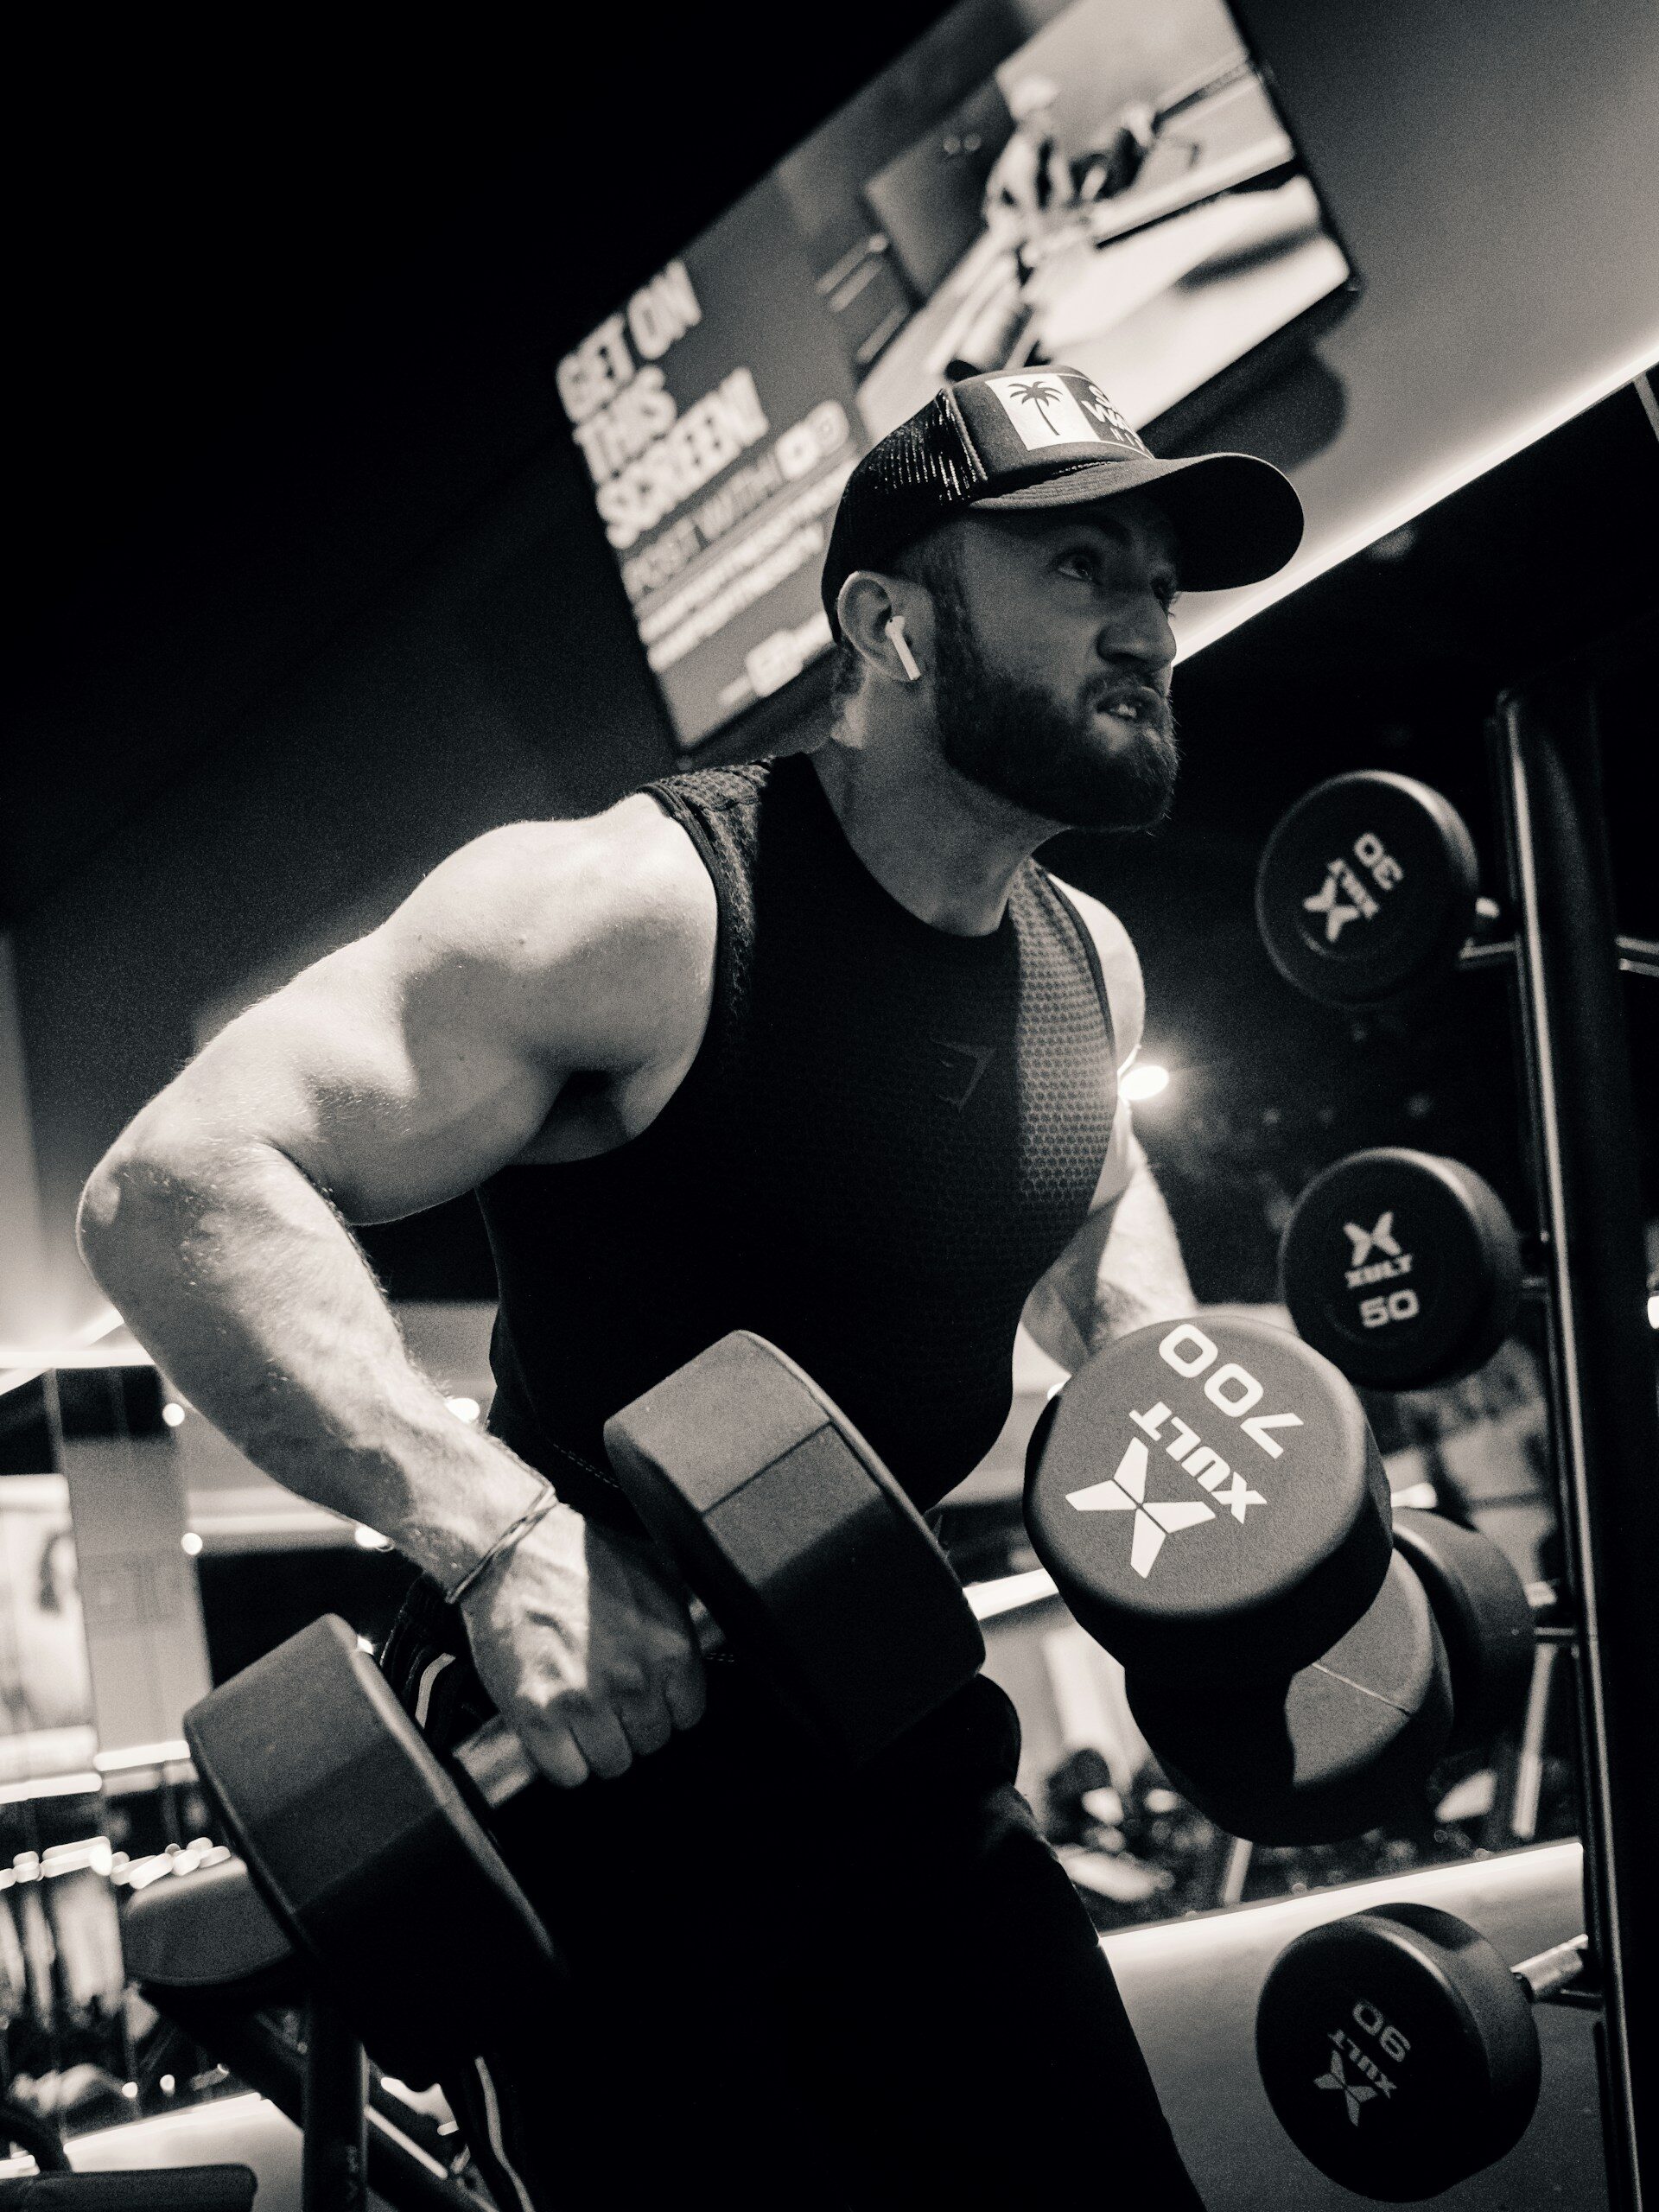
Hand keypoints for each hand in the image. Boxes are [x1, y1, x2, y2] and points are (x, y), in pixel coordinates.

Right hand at [458, 1501, 705, 1787]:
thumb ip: (685, 1619)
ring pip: (611, 1765)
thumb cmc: (582, 1557)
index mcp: (671, 1648)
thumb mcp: (658, 1571)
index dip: (663, 1706)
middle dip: (629, 1724)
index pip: (687, 1716)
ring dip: (595, 1744)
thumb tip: (698, 1652)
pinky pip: (567, 1774)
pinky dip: (560, 1758)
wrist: (515, 1550)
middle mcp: (634, 1679)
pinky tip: (555, 1725)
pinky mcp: (538, 1715)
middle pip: (649, 1744)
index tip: (644, 1696)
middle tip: (606, 1697)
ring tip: (579, 1709)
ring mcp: (585, 1700)